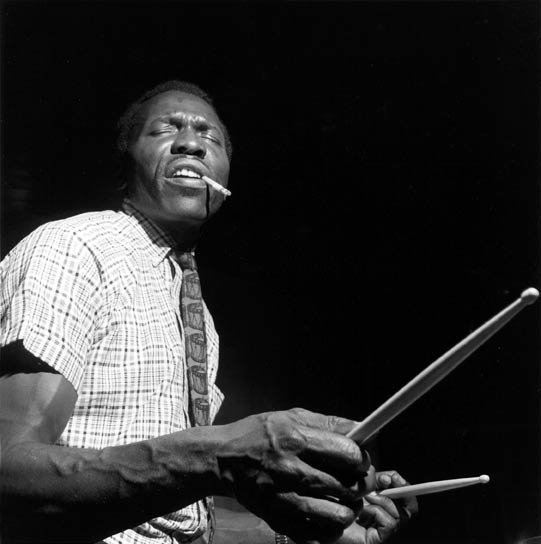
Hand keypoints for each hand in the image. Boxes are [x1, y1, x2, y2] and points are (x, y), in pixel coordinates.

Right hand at [215, 408, 372, 542]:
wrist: (222, 459)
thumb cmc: (259, 434)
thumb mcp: (292, 416)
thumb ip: (328, 423)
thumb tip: (362, 430)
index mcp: (296, 438)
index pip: (348, 454)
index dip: (363, 458)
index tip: (361, 459)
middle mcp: (290, 469)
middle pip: (349, 485)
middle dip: (361, 483)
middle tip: (357, 479)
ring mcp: (284, 499)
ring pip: (339, 515)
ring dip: (348, 507)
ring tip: (343, 497)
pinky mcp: (279, 520)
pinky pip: (320, 533)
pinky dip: (330, 525)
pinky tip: (325, 510)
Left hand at [334, 470, 416, 543]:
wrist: (323, 520)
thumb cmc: (336, 502)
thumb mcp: (357, 485)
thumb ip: (371, 479)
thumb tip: (387, 477)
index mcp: (382, 504)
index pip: (406, 497)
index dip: (405, 485)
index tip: (392, 476)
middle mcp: (386, 518)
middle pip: (410, 508)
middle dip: (400, 490)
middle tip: (383, 482)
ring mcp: (382, 531)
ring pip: (399, 514)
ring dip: (382, 500)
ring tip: (365, 498)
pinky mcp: (378, 540)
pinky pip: (390, 523)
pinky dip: (376, 513)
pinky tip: (361, 514)